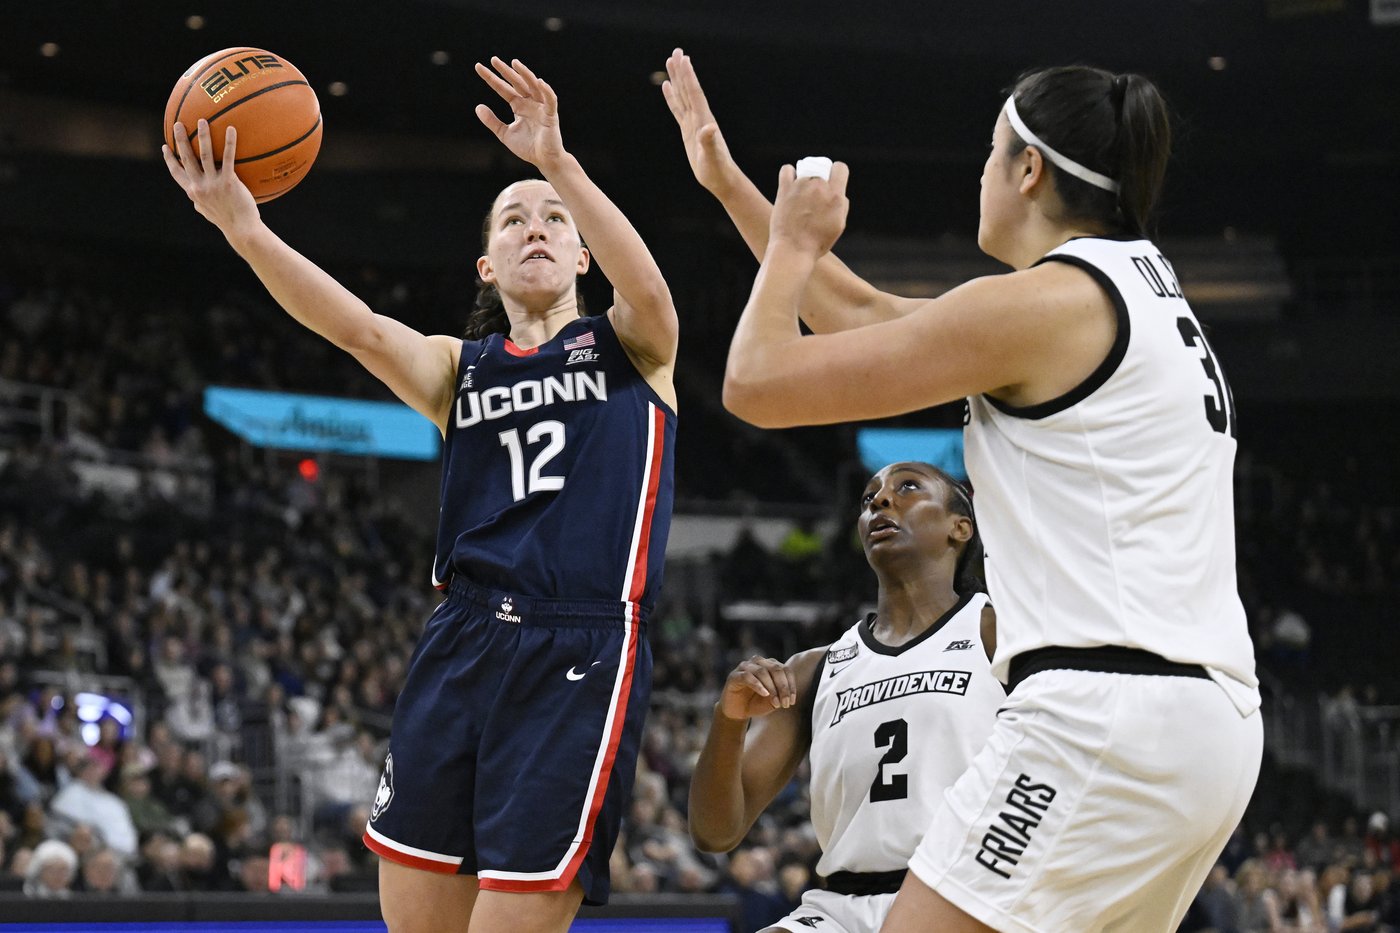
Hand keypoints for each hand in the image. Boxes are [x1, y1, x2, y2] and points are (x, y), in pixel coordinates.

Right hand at [162, 120, 259, 240]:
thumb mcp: (208, 210)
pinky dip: (229, 142)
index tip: (165, 147)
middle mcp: (199, 186)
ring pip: (205, 155)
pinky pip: (229, 158)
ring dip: (202, 136)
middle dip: (180, 140)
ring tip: (202, 121)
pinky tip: (231, 129)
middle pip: (187, 158)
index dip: (170, 159)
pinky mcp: (229, 182)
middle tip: (178, 124)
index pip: (176, 173)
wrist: (241, 229)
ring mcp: (213, 184)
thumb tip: (197, 195)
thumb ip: (201, 199)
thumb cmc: (227, 220)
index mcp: (192, 192)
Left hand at [475, 57, 566, 171]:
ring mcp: (541, 107)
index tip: (478, 67)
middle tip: (493, 59)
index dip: (492, 79)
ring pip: (533, 86)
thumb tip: (478, 107)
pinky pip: (550, 100)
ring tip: (514, 63)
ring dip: (525, 74)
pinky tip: (540, 82)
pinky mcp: (551, 115)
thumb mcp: (504, 134)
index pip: (503, 89)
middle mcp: (530, 103)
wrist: (544, 160)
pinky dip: (546, 91)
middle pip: (517, 83)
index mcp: (519, 106)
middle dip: (506, 71)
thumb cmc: (528, 147)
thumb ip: (492, 121)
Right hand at [661, 48, 740, 196]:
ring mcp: (693, 123)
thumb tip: (709, 128)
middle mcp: (699, 117)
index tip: (683, 59)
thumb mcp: (712, 157)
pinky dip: (672, 97)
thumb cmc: (718, 169)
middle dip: (682, 71)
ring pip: (682, 96)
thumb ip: (710, 142)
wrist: (721, 179)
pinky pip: (678, 109)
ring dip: (677, 79)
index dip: (688, 76)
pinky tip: (667, 87)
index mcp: (704, 120)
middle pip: (688, 89)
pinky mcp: (688, 130)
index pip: (694, 94)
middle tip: (676, 51)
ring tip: (671, 61)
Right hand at [718, 655, 796, 720]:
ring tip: (776, 702)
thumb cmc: (757, 703)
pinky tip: (764, 694)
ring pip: (762, 672)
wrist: (738, 712)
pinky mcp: (734, 675)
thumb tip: (787, 693)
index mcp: (770, 665)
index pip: (785, 669)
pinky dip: (758, 685)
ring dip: (772, 688)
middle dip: (783, 687)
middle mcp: (759, 662)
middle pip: (776, 669)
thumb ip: (780, 694)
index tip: (792, 701)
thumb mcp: (773, 700)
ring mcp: (745, 667)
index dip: (791, 685)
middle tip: (785, 703)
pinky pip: (747, 676)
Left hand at [769, 161, 849, 256]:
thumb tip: (838, 194)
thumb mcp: (838, 226)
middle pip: (822, 171)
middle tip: (813, 199)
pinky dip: (790, 173)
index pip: (840, 168)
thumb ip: (841, 206)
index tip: (832, 181)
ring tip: (800, 199)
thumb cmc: (817, 243)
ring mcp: (802, 186)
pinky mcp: (785, 189)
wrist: (793, 250)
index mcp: (836, 196)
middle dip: (820, 182)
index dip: (837, 173)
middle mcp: (820, 187)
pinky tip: (791, 181)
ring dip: (805, 182)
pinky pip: (787, 170)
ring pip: (805, 172)